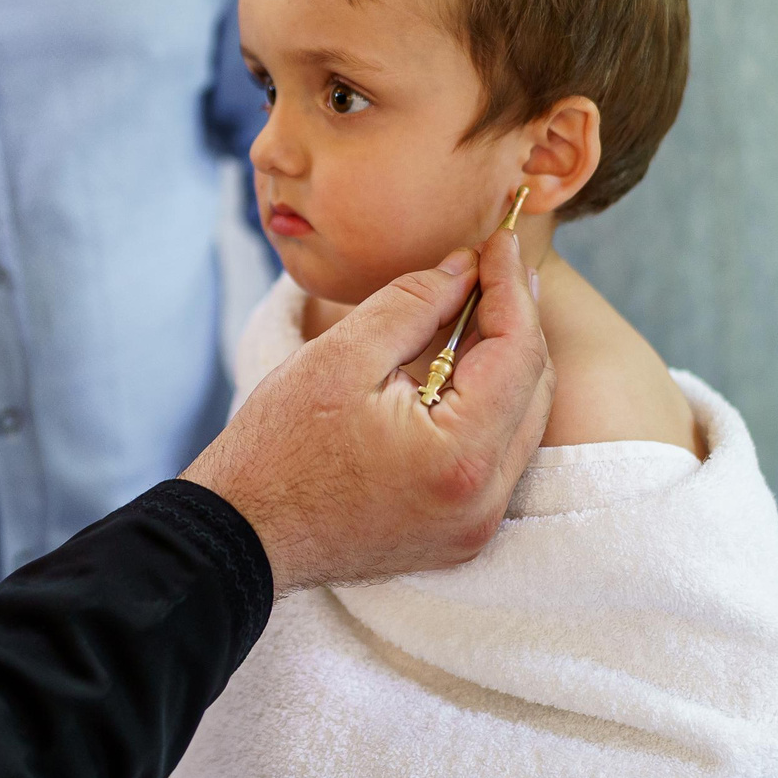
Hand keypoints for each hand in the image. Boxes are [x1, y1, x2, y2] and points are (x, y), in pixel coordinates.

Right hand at [183, 229, 551, 593]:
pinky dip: (490, 404)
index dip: (511, 288)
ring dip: (507, 362)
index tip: (500, 241)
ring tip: (481, 305)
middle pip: (534, 388)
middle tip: (493, 266)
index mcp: (459, 457)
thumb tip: (465, 268)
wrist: (243, 535)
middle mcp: (484, 500)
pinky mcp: (461, 532)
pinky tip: (464, 364)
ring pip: (522, 422)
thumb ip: (414, 303)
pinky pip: (498, 454)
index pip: (518, 353)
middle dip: (518, 320)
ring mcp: (476, 524)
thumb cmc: (279, 449)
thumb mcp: (341, 358)